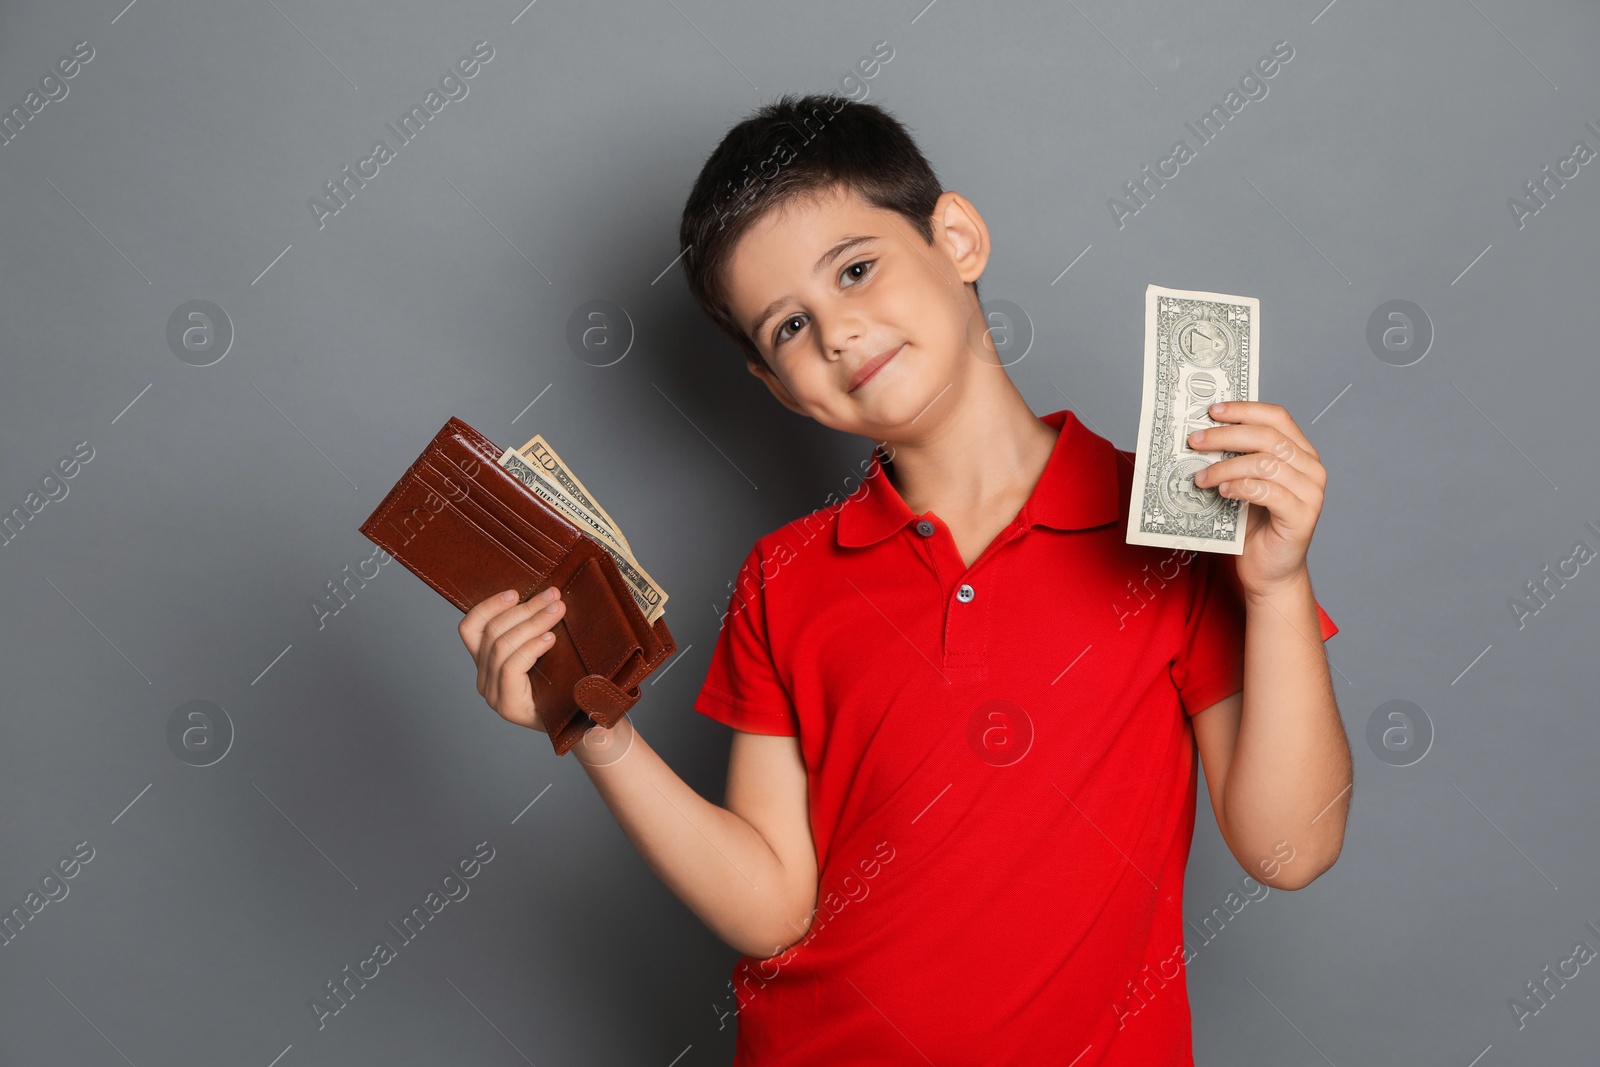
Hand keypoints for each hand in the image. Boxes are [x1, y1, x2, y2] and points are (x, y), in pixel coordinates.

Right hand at [458, 585, 565, 729]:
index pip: (471, 628)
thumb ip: (535, 628)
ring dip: (532, 623)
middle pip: (491, 633)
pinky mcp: (507, 706)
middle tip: (553, 596)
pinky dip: (530, 648)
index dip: (489, 605)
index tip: (516, 591)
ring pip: (501, 647)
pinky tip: (550, 639)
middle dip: (524, 609)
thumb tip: (547, 594)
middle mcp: (484, 678)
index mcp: (486, 661)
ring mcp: (493, 694)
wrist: (583, 721)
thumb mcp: (547, 650)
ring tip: (557, 611)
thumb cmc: (566, 683)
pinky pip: (511, 668)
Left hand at [1188, 400, 1325, 598]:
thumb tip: (1199, 433)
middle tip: (1194, 441)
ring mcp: (1311, 492)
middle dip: (1225, 435)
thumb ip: (1234, 458)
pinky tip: (1221, 491)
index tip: (1212, 411)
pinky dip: (1240, 487)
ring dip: (1226, 465)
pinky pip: (1268, 491)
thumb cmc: (1252, 526)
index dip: (1244, 409)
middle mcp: (1311, 468)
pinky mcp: (1302, 516)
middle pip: (1267, 436)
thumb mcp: (1242, 483)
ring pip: (1265, 463)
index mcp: (1300, 452)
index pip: (1276, 417)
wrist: (1267, 571)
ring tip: (1201, 477)